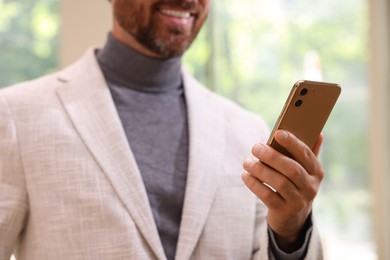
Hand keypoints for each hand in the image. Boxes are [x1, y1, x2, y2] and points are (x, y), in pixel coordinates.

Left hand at [241, 130, 323, 251]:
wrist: (292, 217)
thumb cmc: (294, 184)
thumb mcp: (304, 171)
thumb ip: (308, 153)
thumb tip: (318, 133)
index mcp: (316, 172)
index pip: (306, 154)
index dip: (292, 143)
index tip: (277, 133)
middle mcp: (311, 187)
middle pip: (292, 169)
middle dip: (272, 156)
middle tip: (255, 147)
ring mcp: (299, 201)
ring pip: (279, 182)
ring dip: (260, 170)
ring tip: (246, 162)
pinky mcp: (284, 211)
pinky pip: (268, 196)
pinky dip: (255, 184)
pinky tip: (245, 175)